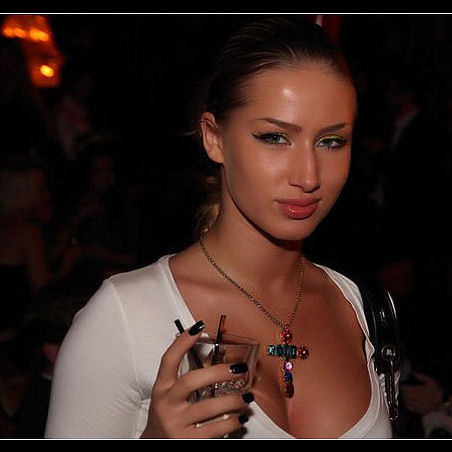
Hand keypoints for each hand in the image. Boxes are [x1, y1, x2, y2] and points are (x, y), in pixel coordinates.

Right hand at [142, 321, 252, 438]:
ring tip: (247, 397)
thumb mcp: (171, 395)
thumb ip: (190, 377)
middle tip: (239, 368)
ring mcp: (176, 424)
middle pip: (192, 381)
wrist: (155, 447)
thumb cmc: (167, 415)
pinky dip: (231, 423)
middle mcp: (167, 404)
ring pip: (208, 408)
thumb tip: (215, 355)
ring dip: (233, 400)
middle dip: (218, 372)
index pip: (169, 360)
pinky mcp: (187, 442)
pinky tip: (239, 418)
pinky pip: (214, 430)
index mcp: (162, 388)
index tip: (199, 327)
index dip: (182, 342)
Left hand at [401, 371, 443, 413]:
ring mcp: (417, 404)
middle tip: (404, 390)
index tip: (402, 384)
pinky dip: (407, 405)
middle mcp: (416, 397)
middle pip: (404, 395)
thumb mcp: (430, 381)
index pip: (404, 388)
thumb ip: (420, 376)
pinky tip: (409, 402)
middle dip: (402, 392)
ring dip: (404, 398)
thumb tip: (413, 372)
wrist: (442, 401)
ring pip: (405, 401)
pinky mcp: (419, 410)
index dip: (402, 386)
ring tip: (406, 396)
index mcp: (417, 390)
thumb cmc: (436, 391)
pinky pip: (410, 408)